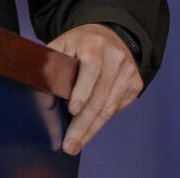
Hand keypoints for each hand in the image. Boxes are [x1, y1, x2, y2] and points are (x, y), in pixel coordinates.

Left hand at [47, 23, 142, 154]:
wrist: (109, 34)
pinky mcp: (135, 84)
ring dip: (91, 129)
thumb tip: (45, 102)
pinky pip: (116, 108)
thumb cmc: (79, 44)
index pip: (90, 70)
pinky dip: (101, 121)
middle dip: (82, 124)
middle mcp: (116, 57)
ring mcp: (128, 72)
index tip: (72, 110)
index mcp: (95, 45)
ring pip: (109, 107)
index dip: (82, 91)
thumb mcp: (62, 45)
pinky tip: (88, 130)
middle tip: (69, 145)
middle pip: (100, 96)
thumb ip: (51, 68)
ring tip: (75, 145)